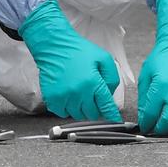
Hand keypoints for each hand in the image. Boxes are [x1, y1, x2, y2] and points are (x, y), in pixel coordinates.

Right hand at [19, 0, 121, 121]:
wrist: (55, 46)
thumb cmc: (78, 51)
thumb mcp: (103, 58)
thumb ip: (112, 77)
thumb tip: (110, 95)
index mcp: (93, 83)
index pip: (106, 106)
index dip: (112, 115)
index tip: (115, 120)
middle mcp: (78, 92)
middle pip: (92, 114)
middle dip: (96, 109)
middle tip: (94, 98)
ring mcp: (64, 97)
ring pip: (78, 115)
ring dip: (82, 109)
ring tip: (81, 94)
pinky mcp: (52, 99)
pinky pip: (63, 113)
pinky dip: (68, 108)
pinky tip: (69, 96)